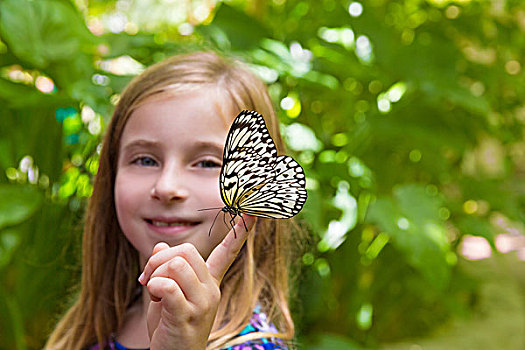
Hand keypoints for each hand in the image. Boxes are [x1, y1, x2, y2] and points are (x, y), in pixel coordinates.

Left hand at [139, 215, 255, 349]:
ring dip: (155, 276)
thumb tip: (160, 246)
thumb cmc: (169, 325)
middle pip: (186, 250)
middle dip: (159, 260)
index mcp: (210, 281)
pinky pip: (166, 285)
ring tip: (155, 293)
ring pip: (176, 264)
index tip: (253, 212)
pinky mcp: (188, 314)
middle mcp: (211, 289)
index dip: (240, 231)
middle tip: (149, 279)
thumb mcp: (166, 292)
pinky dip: (154, 286)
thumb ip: (166, 267)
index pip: (228, 252)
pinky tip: (155, 298)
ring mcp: (202, 302)